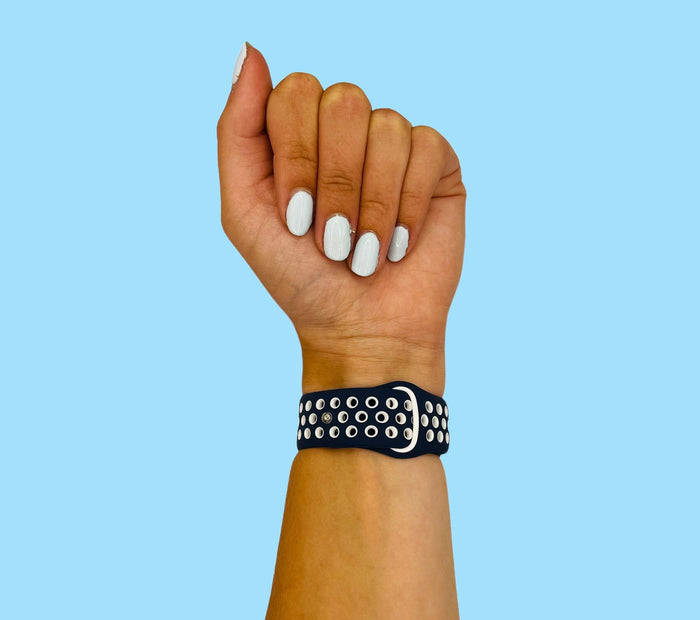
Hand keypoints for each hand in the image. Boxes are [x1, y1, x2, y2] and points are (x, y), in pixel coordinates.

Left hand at [217, 45, 465, 394]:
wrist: (360, 331)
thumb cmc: (300, 279)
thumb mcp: (244, 211)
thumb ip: (237, 131)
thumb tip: (251, 49)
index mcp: (298, 136)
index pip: (294, 92)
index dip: (297, 157)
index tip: (296, 220)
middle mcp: (346, 132)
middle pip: (343, 101)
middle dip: (335, 184)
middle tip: (332, 241)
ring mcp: (392, 146)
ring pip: (387, 126)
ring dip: (371, 205)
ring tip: (364, 252)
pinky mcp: (436, 166)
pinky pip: (426, 148)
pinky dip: (407, 207)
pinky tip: (399, 244)